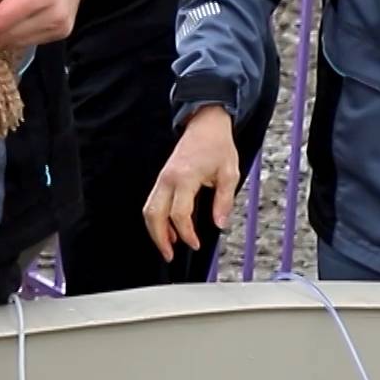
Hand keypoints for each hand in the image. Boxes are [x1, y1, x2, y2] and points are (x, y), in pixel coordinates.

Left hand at [0, 0, 95, 50]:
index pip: (0, 21)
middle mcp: (55, 14)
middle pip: (6, 35)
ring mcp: (61, 25)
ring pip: (17, 42)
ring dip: (5, 27)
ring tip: (7, 2)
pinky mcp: (63, 30)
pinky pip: (30, 40)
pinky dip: (18, 29)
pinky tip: (18, 10)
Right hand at [143, 105, 240, 261]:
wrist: (205, 124)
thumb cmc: (217, 146)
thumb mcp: (229, 173)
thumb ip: (223, 201)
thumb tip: (219, 224)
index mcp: (185, 177)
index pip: (180, 214)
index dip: (186, 234)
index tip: (195, 244)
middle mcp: (168, 179)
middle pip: (154, 214)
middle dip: (160, 238)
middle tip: (170, 255)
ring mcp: (162, 178)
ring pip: (149, 210)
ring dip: (155, 231)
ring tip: (167, 247)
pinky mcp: (162, 179)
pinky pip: (153, 202)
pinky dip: (157, 219)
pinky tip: (169, 230)